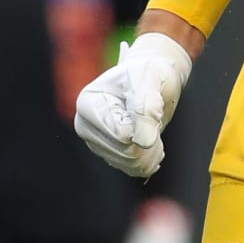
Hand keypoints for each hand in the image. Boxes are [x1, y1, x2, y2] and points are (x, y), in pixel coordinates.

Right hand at [74, 32, 192, 177]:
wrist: (154, 79)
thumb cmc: (148, 72)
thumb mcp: (149, 79)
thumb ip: (146, 107)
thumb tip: (144, 143)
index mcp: (88, 104)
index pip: (120, 133)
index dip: (143, 123)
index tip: (148, 101)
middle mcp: (87, 126)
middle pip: (124, 152)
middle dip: (149, 138)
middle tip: (156, 115)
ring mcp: (98, 143)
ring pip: (130, 164)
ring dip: (152, 149)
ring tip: (154, 126)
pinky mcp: (111, 154)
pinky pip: (134, 170)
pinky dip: (151, 158)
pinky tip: (153, 140)